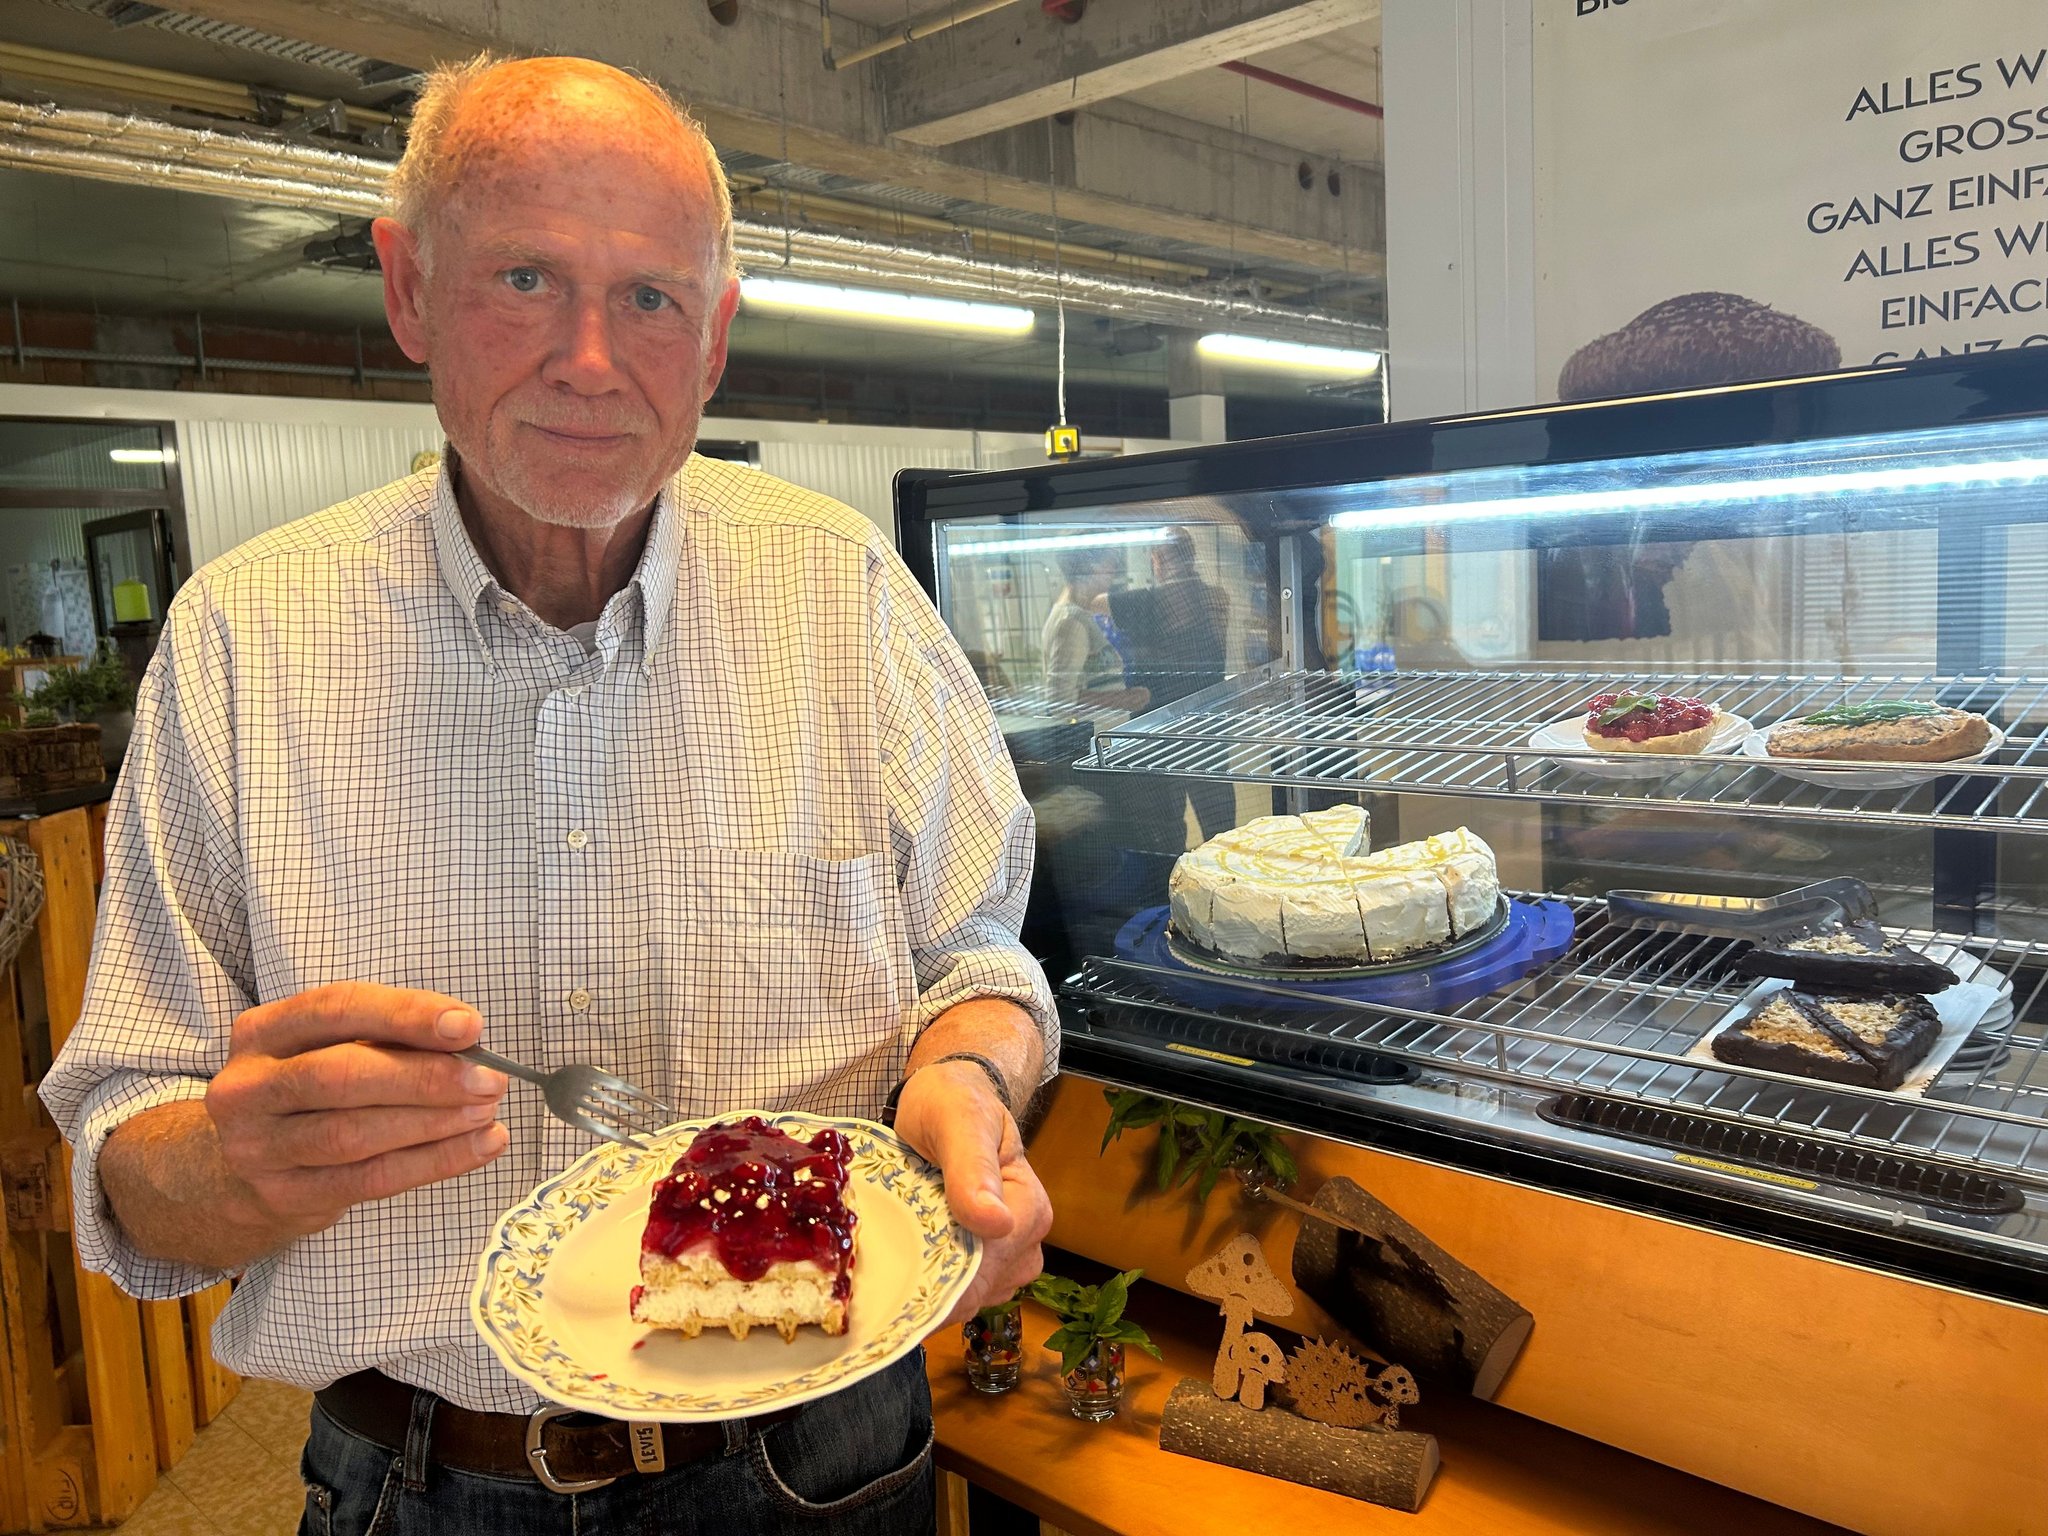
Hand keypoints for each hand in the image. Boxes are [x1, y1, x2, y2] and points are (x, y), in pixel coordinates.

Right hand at [204, 982, 508, 1243]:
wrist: (243, 1171)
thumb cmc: (310, 1092)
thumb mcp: (330, 1048)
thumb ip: (387, 1037)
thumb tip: (465, 1036)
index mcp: (262, 1032)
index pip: (336, 1009)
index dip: (406, 1014)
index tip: (468, 1026)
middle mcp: (248, 1088)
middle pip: (342, 1076)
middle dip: (425, 1077)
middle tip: (488, 1080)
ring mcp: (258, 1148)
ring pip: (354, 1134)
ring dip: (434, 1122)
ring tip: (487, 1112)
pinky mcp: (284, 1195)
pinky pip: (370, 1180)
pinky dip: (435, 1162)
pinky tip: (480, 1146)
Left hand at [892, 1060, 1052, 1324]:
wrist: (943, 1100)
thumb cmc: (953, 1103)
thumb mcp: (958, 1121)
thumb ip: (973, 1168)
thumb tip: (997, 1223)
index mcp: (1029, 1208)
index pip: (991, 1264)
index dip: (946, 1275)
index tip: (897, 1272)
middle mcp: (1024, 1240)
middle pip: (979, 1290)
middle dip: (931, 1287)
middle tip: (882, 1264)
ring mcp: (1004, 1258)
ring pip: (967, 1301)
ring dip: (927, 1292)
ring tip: (890, 1260)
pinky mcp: (980, 1265)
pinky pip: (957, 1296)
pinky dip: (928, 1290)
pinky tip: (902, 1268)